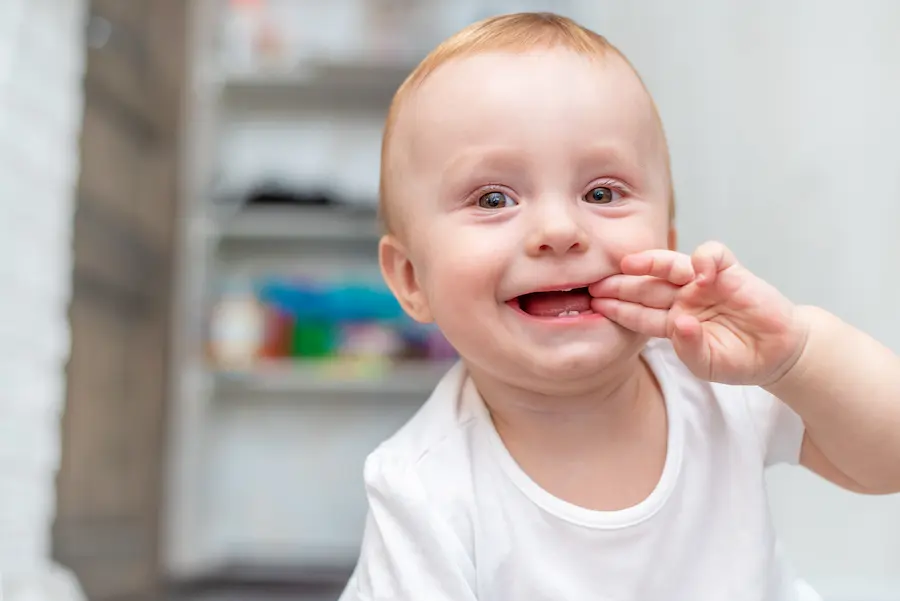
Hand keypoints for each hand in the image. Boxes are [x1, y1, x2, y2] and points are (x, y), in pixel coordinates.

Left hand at [589, 242, 808, 384]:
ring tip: (629, 263)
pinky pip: (713, 256)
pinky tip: (698, 270)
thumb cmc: (738, 359)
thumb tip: (680, 322)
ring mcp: (704, 283)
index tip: (595, 305)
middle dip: (622, 284)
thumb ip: (689, 347)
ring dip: (651, 263)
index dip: (618, 308)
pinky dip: (705, 258)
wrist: (777, 353)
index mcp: (672, 321)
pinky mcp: (730, 272)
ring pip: (672, 266)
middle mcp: (683, 298)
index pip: (639, 313)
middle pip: (647, 287)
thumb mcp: (707, 363)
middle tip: (596, 281)